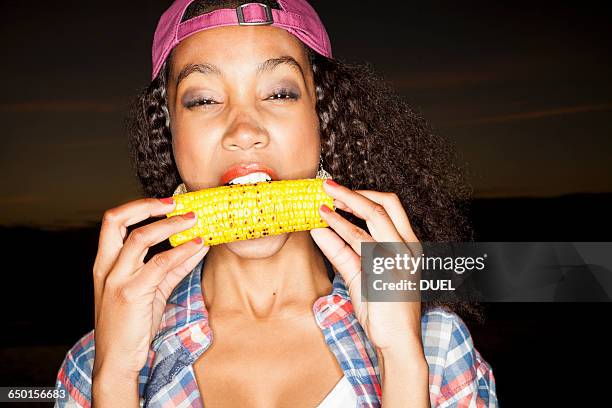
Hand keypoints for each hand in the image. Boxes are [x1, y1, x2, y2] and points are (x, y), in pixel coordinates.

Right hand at [92, 197, 208, 379]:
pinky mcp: (132, 294)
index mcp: (105, 264)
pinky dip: (182, 251)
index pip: (112, 222)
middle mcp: (106, 268)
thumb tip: (197, 245)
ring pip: (140, 238)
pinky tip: (198, 246)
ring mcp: (116, 280)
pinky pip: (160, 264)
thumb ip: (172, 268)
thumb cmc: (132, 326)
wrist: (117, 361)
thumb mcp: (151, 291)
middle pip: (115, 220)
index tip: (166, 203)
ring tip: (194, 221)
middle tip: (177, 204)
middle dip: (146, 206)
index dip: (138, 206)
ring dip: (171, 225)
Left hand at [310, 179, 423, 353]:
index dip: (364, 194)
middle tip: (327, 185)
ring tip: (319, 200)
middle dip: (353, 192)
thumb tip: (318, 227)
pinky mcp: (387, 269)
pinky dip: (338, 228)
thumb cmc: (382, 310)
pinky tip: (322, 223)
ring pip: (371, 218)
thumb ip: (340, 249)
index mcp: (408, 244)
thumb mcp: (359, 274)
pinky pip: (359, 242)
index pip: (390, 206)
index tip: (339, 191)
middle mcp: (407, 247)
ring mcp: (399, 256)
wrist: (397, 342)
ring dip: (342, 205)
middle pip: (384, 204)